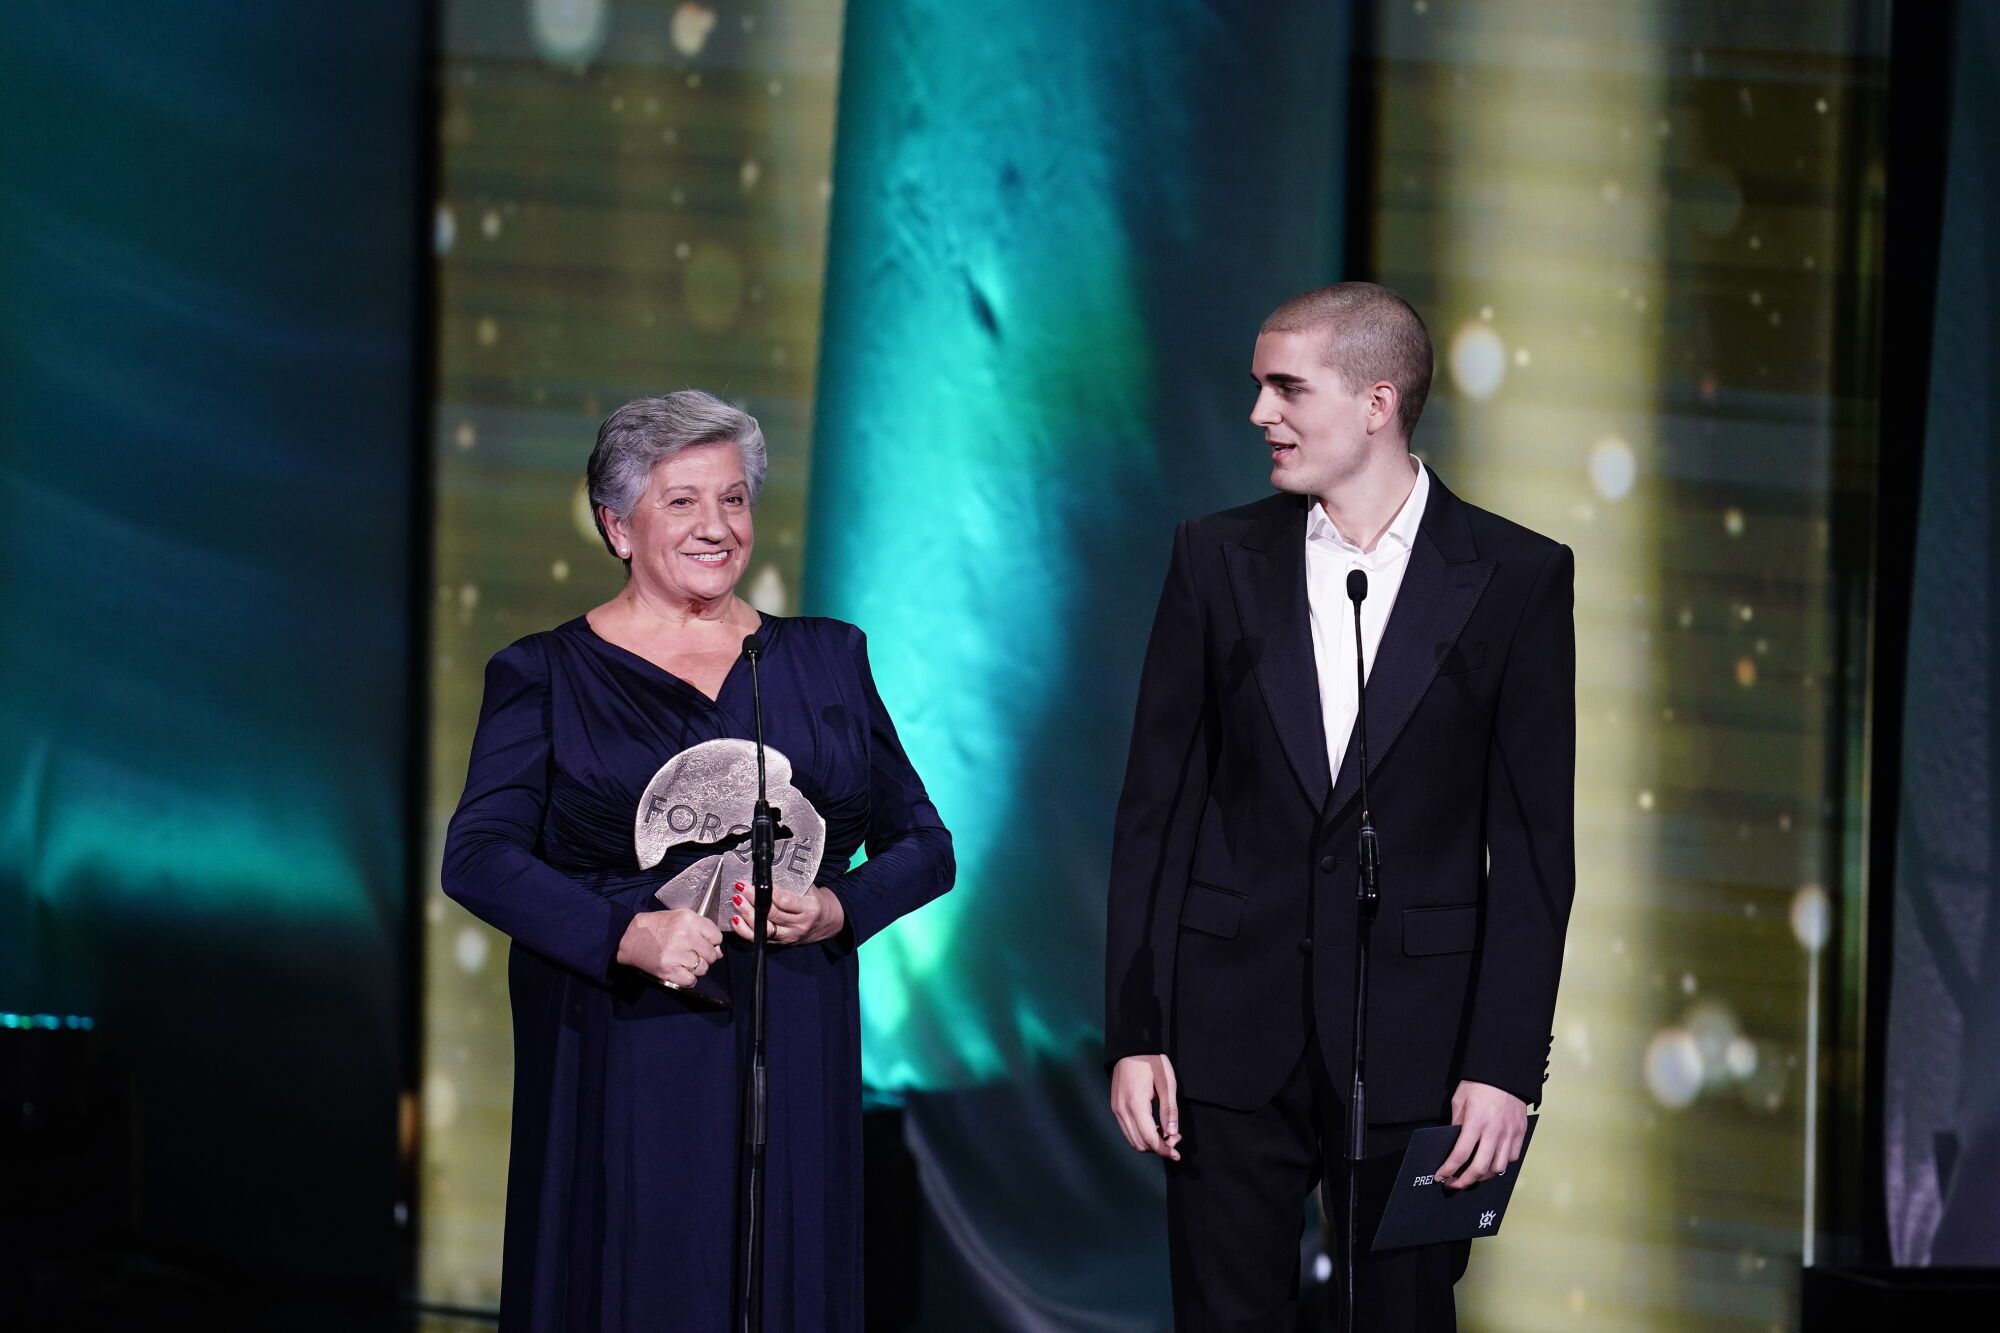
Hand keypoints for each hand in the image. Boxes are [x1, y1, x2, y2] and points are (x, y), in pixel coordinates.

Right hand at [617, 908, 723, 989]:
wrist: (630, 937)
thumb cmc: (656, 927)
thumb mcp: (680, 918)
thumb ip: (701, 930)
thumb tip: (718, 951)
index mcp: (689, 920)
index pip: (716, 937)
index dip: (712, 942)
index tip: (703, 943)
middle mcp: (685, 935)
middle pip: (711, 955)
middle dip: (704, 957)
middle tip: (692, 954)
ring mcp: (677, 953)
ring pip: (702, 969)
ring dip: (696, 969)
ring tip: (684, 962)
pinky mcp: (668, 969)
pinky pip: (690, 980)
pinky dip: (687, 979)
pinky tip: (680, 972)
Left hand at [728, 882, 845, 946]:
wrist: (825, 923)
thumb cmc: (814, 901)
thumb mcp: (808, 889)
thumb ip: (790, 884)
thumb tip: (764, 875)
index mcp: (808, 908)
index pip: (784, 901)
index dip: (766, 892)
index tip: (752, 883)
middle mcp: (798, 925)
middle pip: (771, 915)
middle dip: (752, 901)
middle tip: (740, 889)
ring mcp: (788, 937)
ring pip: (764, 929)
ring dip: (746, 915)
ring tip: (736, 901)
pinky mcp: (779, 944)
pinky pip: (759, 939)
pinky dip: (745, 930)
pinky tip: (736, 920)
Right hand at [1110, 1054, 1181, 1160]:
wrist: (1131, 1047)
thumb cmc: (1151, 1061)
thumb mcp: (1167, 1083)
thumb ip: (1169, 1110)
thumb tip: (1172, 1133)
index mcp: (1136, 1105)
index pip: (1149, 1138)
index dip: (1164, 1150)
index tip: (1176, 1154)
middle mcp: (1122, 1110)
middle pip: (1139, 1143)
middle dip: (1158, 1147)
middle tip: (1174, 1139)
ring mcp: (1116, 1109)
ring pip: (1131, 1139)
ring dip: (1149, 1142)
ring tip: (1165, 1133)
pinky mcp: (1115, 1106)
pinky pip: (1126, 1130)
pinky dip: (1140, 1135)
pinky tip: (1153, 1127)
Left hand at [1435, 1080, 1526, 1187]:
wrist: (1506, 1072)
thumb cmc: (1479, 1083)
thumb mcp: (1460, 1100)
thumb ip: (1457, 1123)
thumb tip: (1454, 1143)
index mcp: (1476, 1122)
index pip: (1460, 1154)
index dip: (1449, 1169)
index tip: (1440, 1177)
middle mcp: (1494, 1131)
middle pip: (1480, 1168)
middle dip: (1465, 1181)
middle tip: (1454, 1184)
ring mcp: (1510, 1133)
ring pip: (1498, 1168)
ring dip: (1483, 1176)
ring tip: (1473, 1176)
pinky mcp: (1520, 1132)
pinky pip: (1513, 1157)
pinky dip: (1502, 1165)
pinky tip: (1492, 1163)